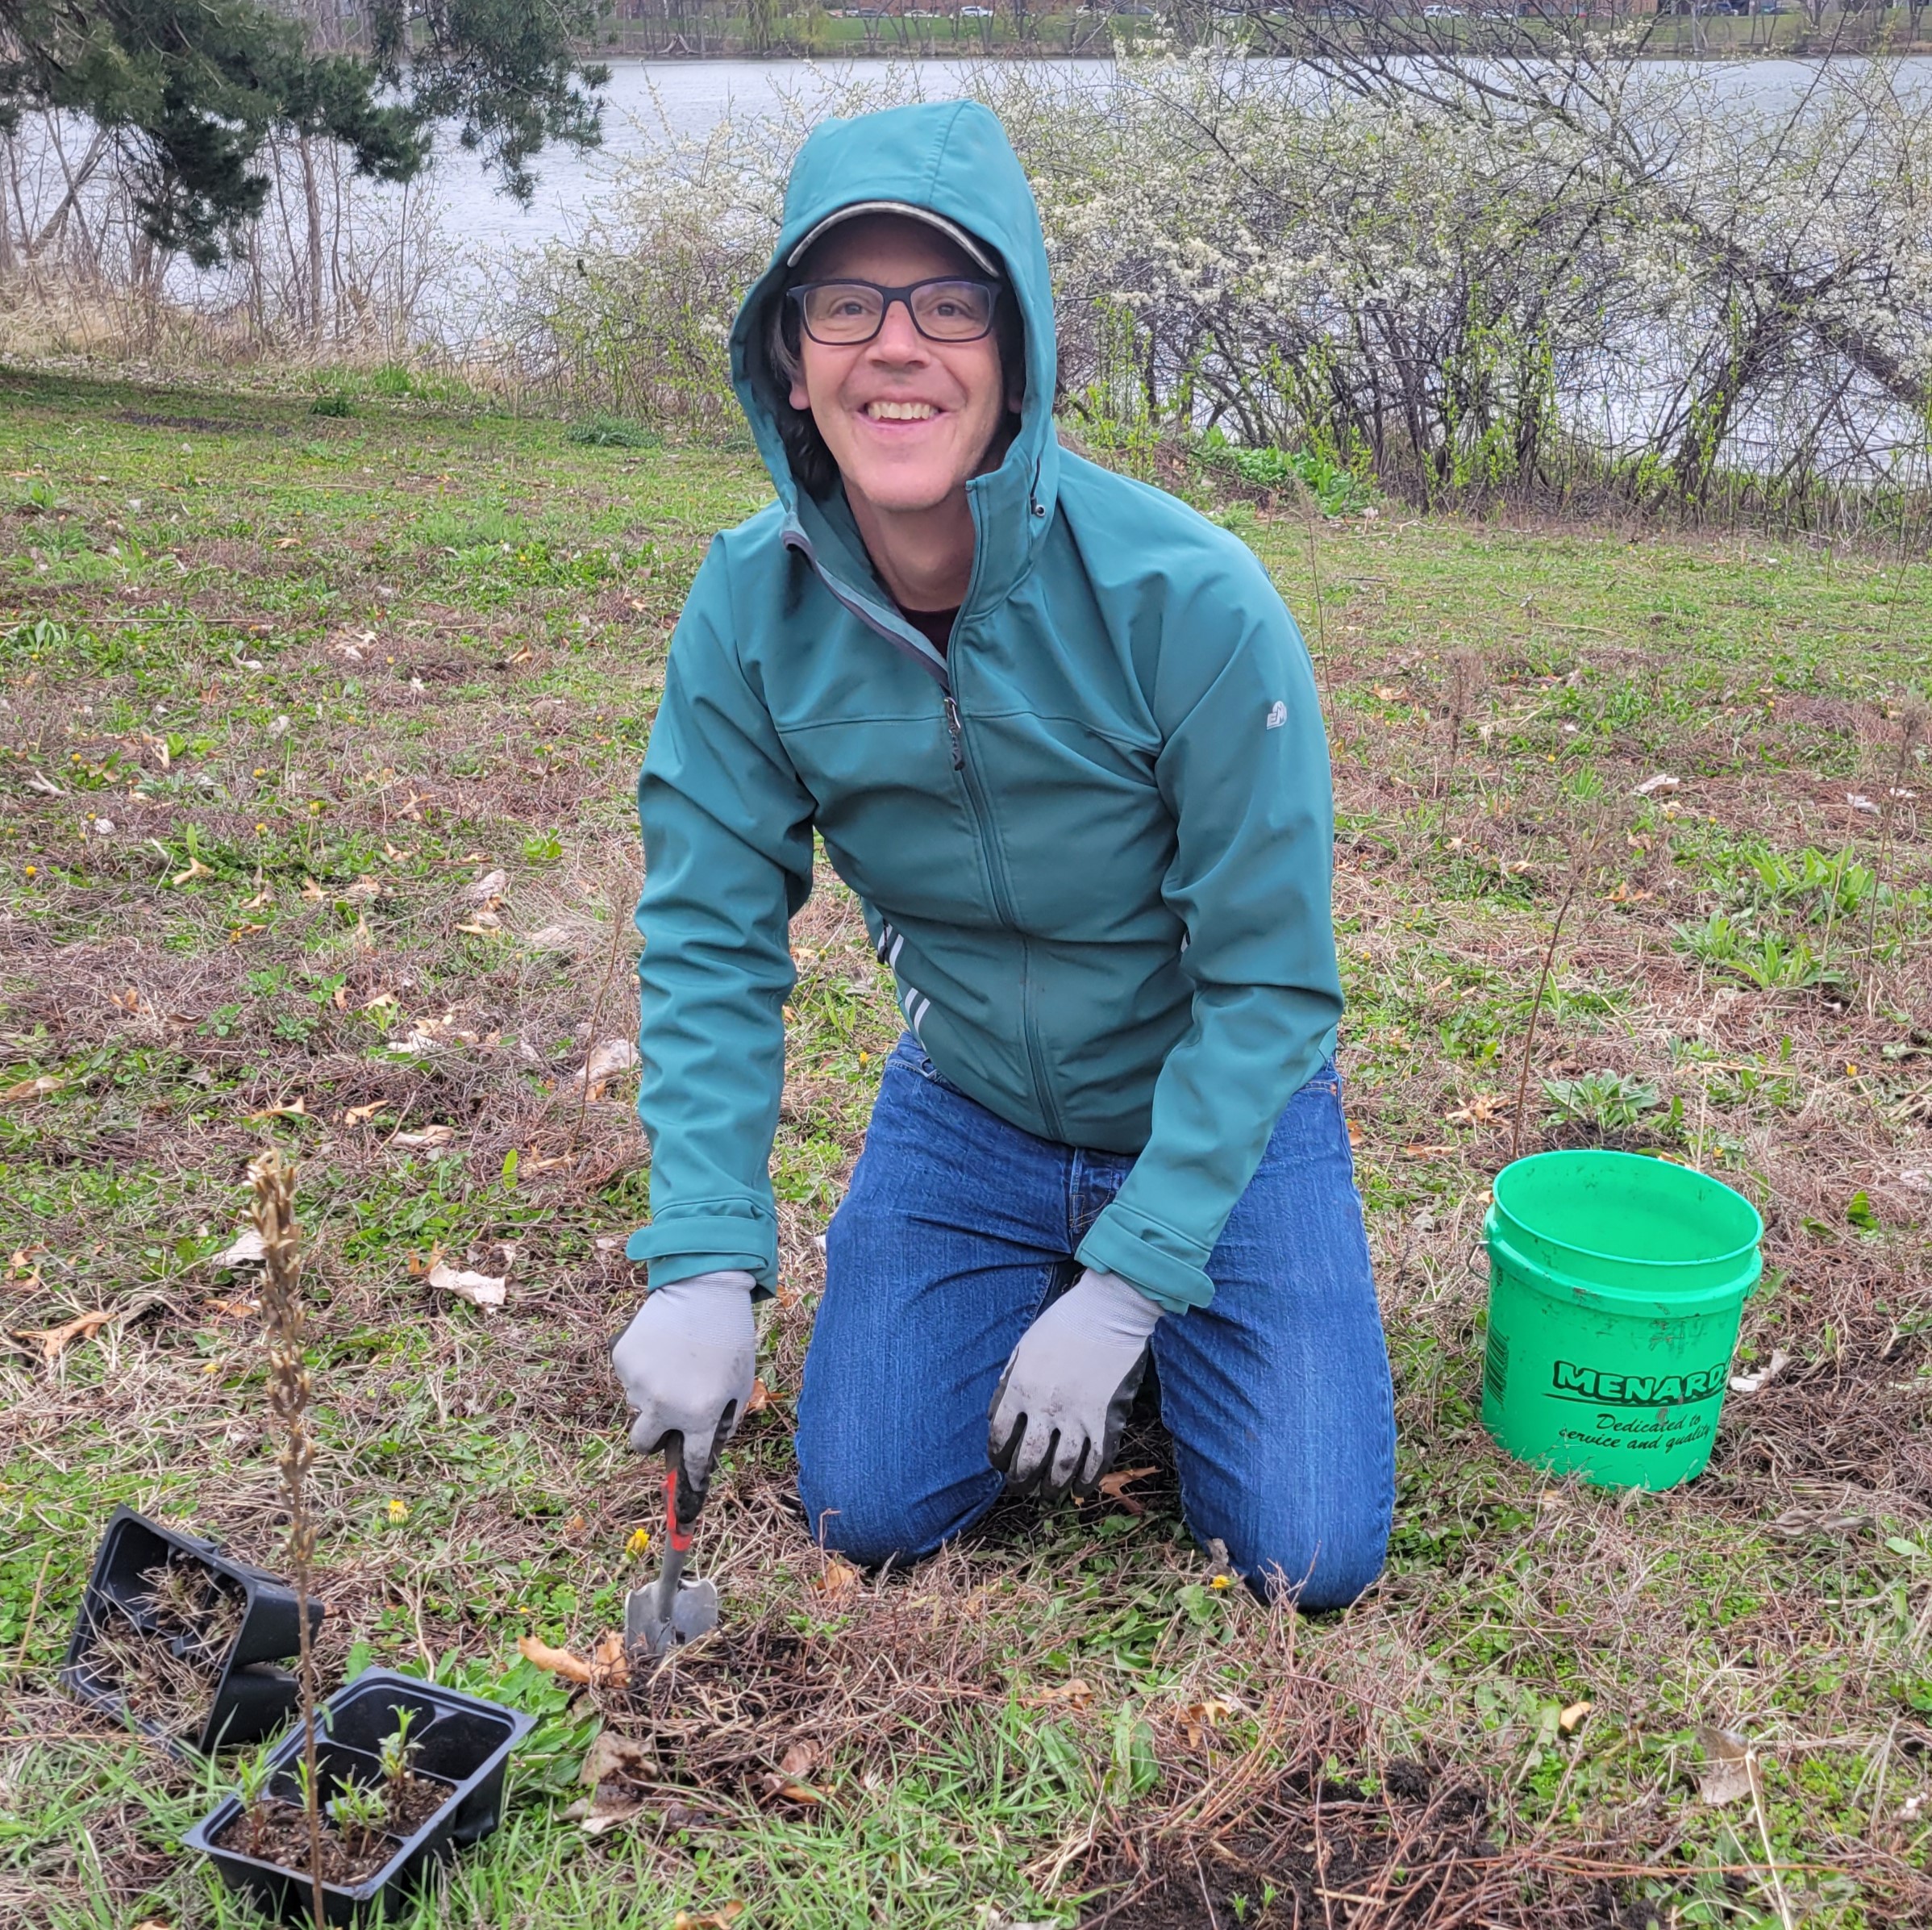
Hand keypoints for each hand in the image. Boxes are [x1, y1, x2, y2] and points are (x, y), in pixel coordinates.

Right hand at [610, 1269, 755, 1511]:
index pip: (690, 1462)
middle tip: (665, 1416)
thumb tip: (707, 1447)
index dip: (688, 1481)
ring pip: (636, 1405)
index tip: (684, 1497)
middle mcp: (665, 1405)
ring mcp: (639, 1384)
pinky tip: (661, 1346)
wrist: (703, 1290)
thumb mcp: (740, 1383)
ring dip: (651, 1393)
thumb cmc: (729, 1338)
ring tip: (674, 1361)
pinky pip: (628, 1378)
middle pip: (641, 1445)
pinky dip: (642, 1368)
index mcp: (699, 1415)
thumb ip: (725, 1421)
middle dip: (650, 1439)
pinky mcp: (623, 1361)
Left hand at [988, 1269, 1160, 1501]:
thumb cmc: (1062, 1325)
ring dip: (1051, 1487)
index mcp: (1020, 1389)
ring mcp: (1078, 1417)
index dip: (997, 1458)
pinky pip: (1096, 1462)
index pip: (1000, 1438)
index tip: (1000, 1464)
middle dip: (1020, 1482)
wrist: (1108, 1313)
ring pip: (1060, 1468)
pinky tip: (1079, 1488)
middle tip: (1020, 1487)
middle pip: (1027, 1461)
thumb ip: (1008, 1384)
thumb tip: (996, 1417)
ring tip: (1047, 1492)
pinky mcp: (1106, 1420)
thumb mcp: (1022, 1349)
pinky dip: (1086, 1481)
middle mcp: (1046, 1408)